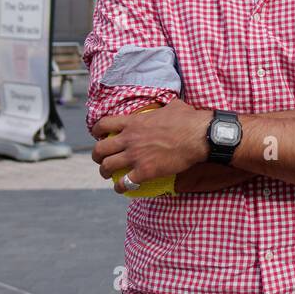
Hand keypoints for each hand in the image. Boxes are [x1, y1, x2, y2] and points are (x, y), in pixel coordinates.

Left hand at [92, 100, 211, 182]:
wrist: (198, 136)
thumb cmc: (188, 120)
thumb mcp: (172, 106)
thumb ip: (163, 107)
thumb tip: (170, 105)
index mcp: (134, 122)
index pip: (104, 124)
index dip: (97, 131)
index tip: (99, 136)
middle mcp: (129, 139)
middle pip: (100, 149)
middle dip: (96, 155)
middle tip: (100, 159)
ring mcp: (135, 156)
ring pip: (107, 166)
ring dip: (105, 171)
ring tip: (107, 174)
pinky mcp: (145, 171)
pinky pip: (125, 182)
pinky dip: (120, 187)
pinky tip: (121, 188)